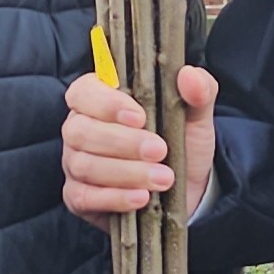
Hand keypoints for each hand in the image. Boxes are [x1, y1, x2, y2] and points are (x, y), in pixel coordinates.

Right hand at [64, 67, 217, 231]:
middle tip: (160, 150)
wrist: (188, 188)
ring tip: (162, 178)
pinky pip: (83, 197)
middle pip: (81, 130)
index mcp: (99, 98)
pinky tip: (141, 198)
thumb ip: (198, 90)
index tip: (140, 117)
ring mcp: (74, 163)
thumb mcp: (196, 115)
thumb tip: (190, 75)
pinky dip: (114, 197)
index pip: (84, 91)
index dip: (106, 103)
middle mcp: (80, 128)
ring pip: (84, 164)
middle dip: (123, 142)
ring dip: (126, 172)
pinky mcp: (78, 197)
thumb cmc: (181, 142)